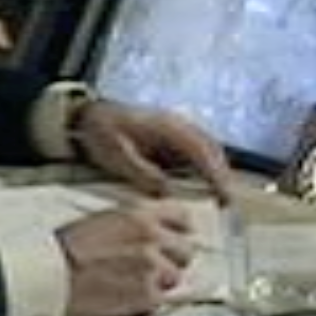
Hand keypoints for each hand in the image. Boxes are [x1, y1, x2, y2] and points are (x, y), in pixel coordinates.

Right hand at [57, 201, 196, 315]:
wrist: (48, 278)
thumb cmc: (64, 251)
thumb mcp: (103, 220)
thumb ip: (135, 224)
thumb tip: (156, 232)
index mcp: (139, 214)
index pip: (183, 216)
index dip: (179, 230)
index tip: (176, 238)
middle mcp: (151, 237)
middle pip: (186, 250)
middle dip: (171, 260)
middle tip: (150, 268)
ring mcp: (152, 266)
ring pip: (176, 277)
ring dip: (160, 283)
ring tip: (131, 284)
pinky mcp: (147, 295)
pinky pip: (160, 300)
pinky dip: (147, 302)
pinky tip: (124, 297)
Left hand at [73, 100, 232, 202]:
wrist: (89, 114)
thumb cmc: (101, 132)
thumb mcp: (117, 155)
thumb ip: (142, 173)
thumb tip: (166, 190)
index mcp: (167, 127)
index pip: (200, 151)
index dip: (215, 174)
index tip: (223, 194)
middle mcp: (177, 125)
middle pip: (211, 149)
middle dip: (222, 174)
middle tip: (226, 201)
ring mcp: (175, 129)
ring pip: (206, 149)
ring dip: (215, 170)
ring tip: (218, 195)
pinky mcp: (170, 136)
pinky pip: (194, 151)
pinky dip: (203, 166)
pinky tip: (200, 184)